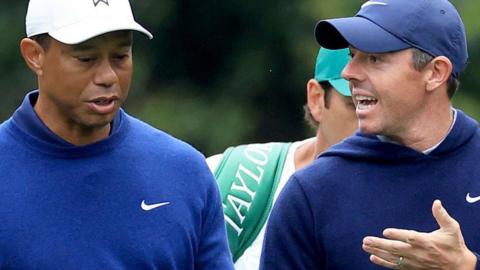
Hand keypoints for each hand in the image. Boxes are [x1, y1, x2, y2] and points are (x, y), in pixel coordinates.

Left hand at [362, 200, 476, 269]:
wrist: (458, 267)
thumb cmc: (454, 246)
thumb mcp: (452, 228)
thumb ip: (442, 215)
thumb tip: (436, 202)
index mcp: (426, 241)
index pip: (410, 237)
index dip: (398, 234)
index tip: (385, 231)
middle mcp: (418, 252)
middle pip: (397, 248)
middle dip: (380, 244)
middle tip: (366, 240)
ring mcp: (414, 262)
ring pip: (393, 257)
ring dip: (378, 252)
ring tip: (365, 246)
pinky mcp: (412, 268)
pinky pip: (396, 266)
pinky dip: (384, 263)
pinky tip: (373, 258)